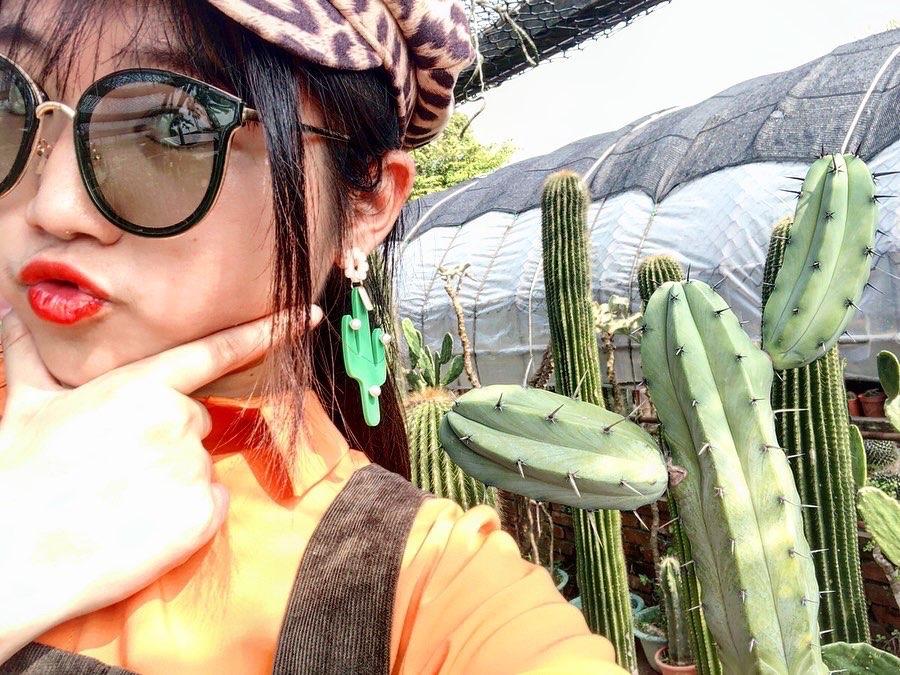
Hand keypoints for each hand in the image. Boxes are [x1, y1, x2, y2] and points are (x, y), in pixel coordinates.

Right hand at [0, 306, 322, 649]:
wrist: (15, 554)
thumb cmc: (18, 476)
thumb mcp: (25, 406)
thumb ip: (30, 354)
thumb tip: (8, 308)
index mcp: (140, 386)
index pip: (218, 350)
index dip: (269, 331)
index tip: (308, 314)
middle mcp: (177, 419)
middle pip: (196, 421)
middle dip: (167, 437)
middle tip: (117, 466)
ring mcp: (193, 466)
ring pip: (201, 465)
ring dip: (173, 478)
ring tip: (122, 498)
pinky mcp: (202, 513)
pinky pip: (211, 503)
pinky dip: (187, 515)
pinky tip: (143, 524)